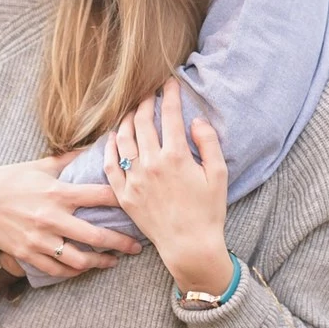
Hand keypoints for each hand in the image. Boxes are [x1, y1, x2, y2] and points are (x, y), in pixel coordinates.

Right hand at [0, 155, 142, 278]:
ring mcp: (39, 239)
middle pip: (97, 236)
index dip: (123, 200)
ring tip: (113, 261)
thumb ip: (70, 159)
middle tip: (137, 246)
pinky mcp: (27, 254)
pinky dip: (74, 271)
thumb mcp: (41, 165)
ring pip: (79, 260)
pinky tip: (84, 267)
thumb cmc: (10, 178)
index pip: (101, 196)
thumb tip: (97, 146)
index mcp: (57, 192)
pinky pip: (57, 270)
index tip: (139, 204)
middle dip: (122, 243)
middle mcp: (51, 217)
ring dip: (101, 262)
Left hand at [104, 80, 232, 293]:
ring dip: (126, 120)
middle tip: (148, 93)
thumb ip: (209, 143)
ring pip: (123, 139)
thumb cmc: (208, 211)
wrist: (189, 245)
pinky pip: (110, 165)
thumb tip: (196, 120)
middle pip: (142, 122)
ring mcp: (134, 179)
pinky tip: (113, 137)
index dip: (170, 94)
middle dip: (145, 102)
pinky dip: (110, 147)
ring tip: (132, 110)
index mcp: (176, 156)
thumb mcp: (218, 174)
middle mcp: (151, 164)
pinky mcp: (124, 194)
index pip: (170, 115)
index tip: (170, 82)